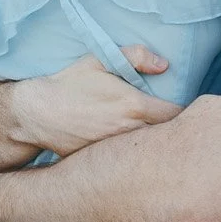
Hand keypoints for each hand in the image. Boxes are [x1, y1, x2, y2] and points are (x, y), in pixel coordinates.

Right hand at [0, 50, 181, 156]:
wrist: (37, 114)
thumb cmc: (69, 84)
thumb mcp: (100, 60)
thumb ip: (136, 57)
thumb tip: (164, 65)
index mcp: (134, 106)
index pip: (175, 116)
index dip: (183, 114)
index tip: (181, 111)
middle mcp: (128, 132)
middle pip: (165, 139)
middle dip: (171, 134)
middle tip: (171, 127)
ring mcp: (116, 152)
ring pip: (146, 153)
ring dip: (151, 147)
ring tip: (152, 141)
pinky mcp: (103, 164)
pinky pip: (125, 163)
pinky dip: (130, 158)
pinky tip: (128, 153)